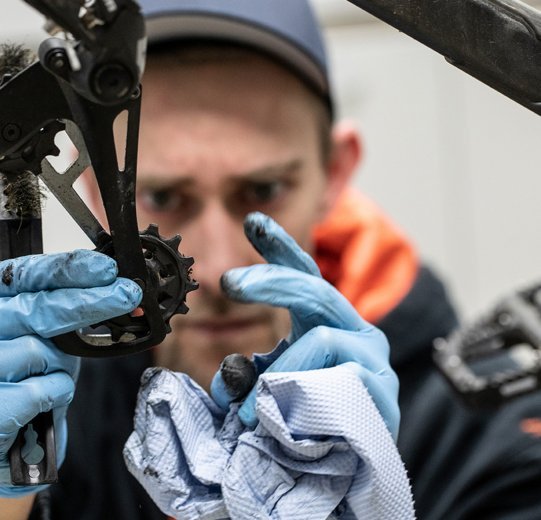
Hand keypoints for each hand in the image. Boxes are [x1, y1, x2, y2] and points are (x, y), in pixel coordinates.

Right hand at [0, 250, 141, 496]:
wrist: (3, 439)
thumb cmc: (23, 383)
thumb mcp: (47, 342)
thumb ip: (67, 317)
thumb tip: (118, 293)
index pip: (24, 277)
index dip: (67, 270)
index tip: (105, 269)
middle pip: (36, 308)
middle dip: (90, 301)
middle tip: (128, 294)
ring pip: (37, 350)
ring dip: (59, 367)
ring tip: (48, 380)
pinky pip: (37, 391)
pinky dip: (53, 396)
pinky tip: (43, 404)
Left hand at [211, 212, 399, 439]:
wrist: (347, 479)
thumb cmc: (306, 427)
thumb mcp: (268, 391)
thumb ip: (248, 377)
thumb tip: (227, 379)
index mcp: (325, 325)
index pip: (305, 277)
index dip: (281, 248)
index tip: (253, 221)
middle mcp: (354, 333)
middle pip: (315, 289)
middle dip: (270, 280)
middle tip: (230, 281)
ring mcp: (372, 359)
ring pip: (322, 339)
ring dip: (278, 375)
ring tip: (249, 412)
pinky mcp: (381, 391)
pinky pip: (338, 381)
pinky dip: (303, 400)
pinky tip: (292, 423)